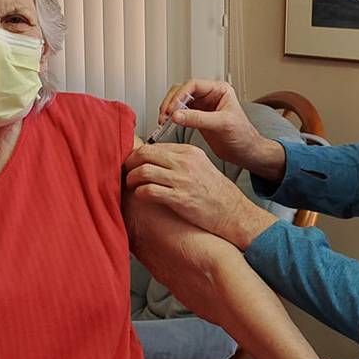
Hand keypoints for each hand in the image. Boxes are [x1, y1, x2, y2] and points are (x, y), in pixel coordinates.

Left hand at [125, 143, 277, 247]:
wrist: (233, 212)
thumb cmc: (217, 193)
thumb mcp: (201, 166)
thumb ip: (180, 161)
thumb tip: (155, 161)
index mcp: (189, 152)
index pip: (155, 146)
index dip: (139, 154)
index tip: (133, 163)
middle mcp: (184, 162)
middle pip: (145, 154)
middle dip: (129, 163)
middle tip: (125, 171)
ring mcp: (182, 180)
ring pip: (143, 171)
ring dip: (131, 179)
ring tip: (131, 185)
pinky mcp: (179, 199)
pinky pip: (149, 191)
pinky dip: (139, 193)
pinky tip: (140, 196)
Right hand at [157, 80, 283, 180]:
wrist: (246, 153)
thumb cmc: (243, 136)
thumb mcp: (221, 124)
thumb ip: (198, 119)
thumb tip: (176, 115)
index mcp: (219, 90)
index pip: (193, 85)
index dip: (180, 95)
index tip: (172, 109)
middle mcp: (210, 96)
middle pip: (182, 91)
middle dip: (171, 102)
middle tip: (165, 115)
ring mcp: (202, 107)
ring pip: (179, 101)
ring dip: (169, 109)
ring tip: (164, 121)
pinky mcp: (197, 118)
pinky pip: (180, 113)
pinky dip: (172, 118)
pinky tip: (168, 124)